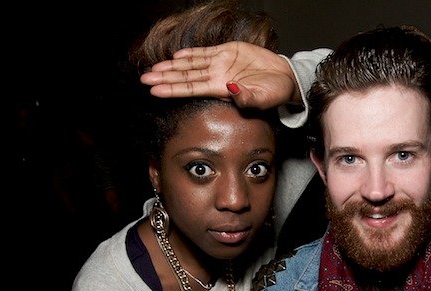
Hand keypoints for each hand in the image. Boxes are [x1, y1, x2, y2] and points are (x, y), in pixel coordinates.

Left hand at [140, 41, 298, 108]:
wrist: (286, 79)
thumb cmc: (275, 93)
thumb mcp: (262, 99)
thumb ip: (245, 96)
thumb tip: (230, 88)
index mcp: (221, 89)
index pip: (190, 88)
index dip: (172, 89)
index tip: (154, 90)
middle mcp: (217, 77)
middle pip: (185, 77)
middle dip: (164, 77)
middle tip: (144, 78)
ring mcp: (221, 63)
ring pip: (191, 64)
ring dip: (172, 66)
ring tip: (155, 68)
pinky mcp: (229, 51)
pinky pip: (205, 52)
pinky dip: (191, 54)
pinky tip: (177, 56)